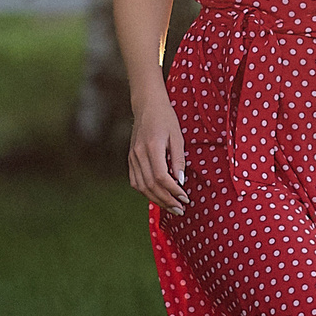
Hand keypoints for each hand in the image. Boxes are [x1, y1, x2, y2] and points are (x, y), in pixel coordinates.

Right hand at [127, 98, 190, 215]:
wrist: (146, 105)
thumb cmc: (165, 118)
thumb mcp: (177, 136)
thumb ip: (178, 159)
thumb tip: (181, 182)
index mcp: (152, 147)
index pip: (161, 177)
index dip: (173, 191)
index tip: (185, 198)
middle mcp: (139, 154)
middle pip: (151, 185)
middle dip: (166, 200)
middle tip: (180, 209)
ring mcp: (132, 157)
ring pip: (141, 186)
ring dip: (156, 200)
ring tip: (171, 207)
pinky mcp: (130, 158)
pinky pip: (135, 181)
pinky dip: (146, 192)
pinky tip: (157, 196)